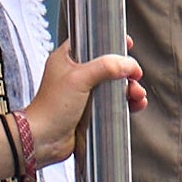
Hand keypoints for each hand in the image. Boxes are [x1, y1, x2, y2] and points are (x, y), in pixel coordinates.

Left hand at [21, 44, 144, 167]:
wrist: (43, 140)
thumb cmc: (51, 107)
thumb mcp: (79, 79)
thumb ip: (105, 67)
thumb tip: (128, 64)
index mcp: (67, 59)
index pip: (91, 42)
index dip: (109, 42)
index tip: (126, 44)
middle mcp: (75, 74)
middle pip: (108, 66)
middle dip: (125, 71)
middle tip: (135, 76)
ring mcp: (83, 94)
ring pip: (113, 85)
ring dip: (129, 88)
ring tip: (137, 94)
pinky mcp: (90, 111)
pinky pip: (113, 103)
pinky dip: (126, 103)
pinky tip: (136, 105)